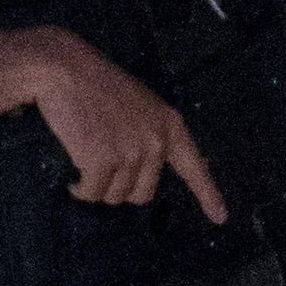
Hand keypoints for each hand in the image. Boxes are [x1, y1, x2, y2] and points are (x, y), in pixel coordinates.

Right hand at [18, 30, 225, 221]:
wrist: (66, 69)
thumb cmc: (98, 84)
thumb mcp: (141, 105)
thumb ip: (152, 135)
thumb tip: (148, 172)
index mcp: (170, 126)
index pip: (194, 167)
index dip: (208, 195)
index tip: (220, 217)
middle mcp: (156, 142)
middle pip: (143, 193)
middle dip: (121, 188)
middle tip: (103, 168)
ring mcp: (130, 152)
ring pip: (116, 196)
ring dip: (98, 188)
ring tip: (85, 164)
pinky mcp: (102, 160)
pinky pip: (92, 192)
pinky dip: (81, 189)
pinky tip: (73, 179)